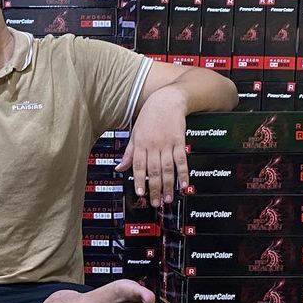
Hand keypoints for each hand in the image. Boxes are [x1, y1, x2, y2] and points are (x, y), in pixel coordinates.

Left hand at [115, 87, 188, 207]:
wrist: (167, 100)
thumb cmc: (149, 116)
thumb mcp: (134, 133)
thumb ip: (128, 153)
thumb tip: (119, 168)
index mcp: (140, 144)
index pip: (138, 166)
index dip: (139, 180)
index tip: (140, 194)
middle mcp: (153, 146)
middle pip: (153, 171)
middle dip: (154, 188)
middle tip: (156, 202)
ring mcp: (167, 144)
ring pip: (167, 168)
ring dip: (168, 185)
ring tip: (168, 198)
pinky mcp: (179, 141)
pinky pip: (181, 160)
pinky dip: (183, 173)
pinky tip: (184, 184)